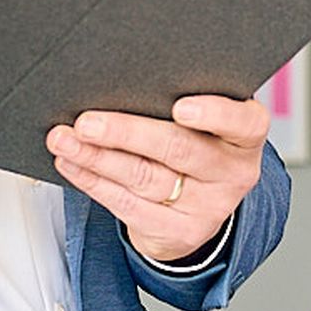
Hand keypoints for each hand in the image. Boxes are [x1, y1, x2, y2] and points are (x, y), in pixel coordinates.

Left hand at [48, 93, 268, 261]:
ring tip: (64, 139)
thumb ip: (181, 98)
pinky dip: (93, 182)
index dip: (214, 113)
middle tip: (87, 122)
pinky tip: (73, 164)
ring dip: (97, 157)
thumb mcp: (206, 122)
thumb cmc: (197, 144)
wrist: (198, 206)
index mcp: (246, 136)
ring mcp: (209, 207)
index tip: (180, 107)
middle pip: (178, 149)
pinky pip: (128, 205)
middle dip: (127, 133)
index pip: (242, 121)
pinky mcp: (180, 232)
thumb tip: (121, 78)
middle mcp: (233, 172)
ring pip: (144, 177)